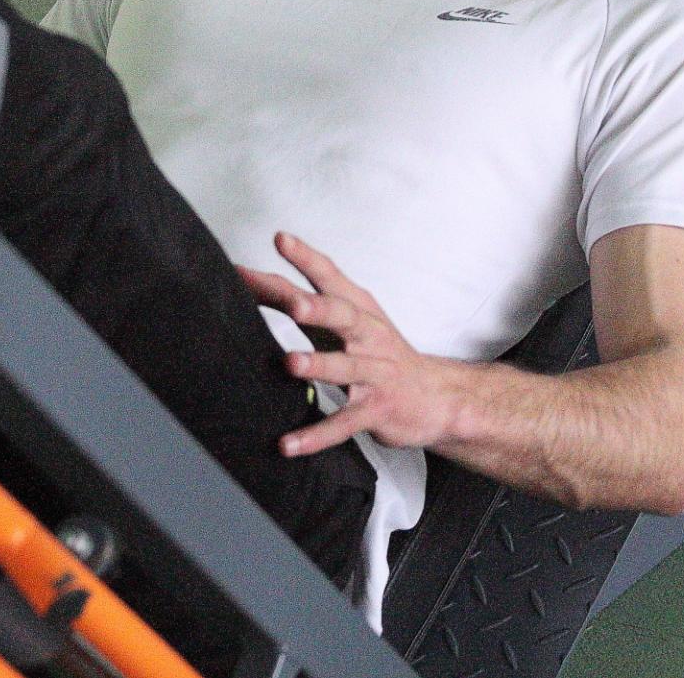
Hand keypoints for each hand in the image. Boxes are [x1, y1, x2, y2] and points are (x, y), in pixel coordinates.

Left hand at [236, 231, 464, 456]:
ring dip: (319, 364)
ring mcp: (374, 373)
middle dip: (319, 308)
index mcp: (358, 309)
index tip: (281, 240)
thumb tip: (248, 281)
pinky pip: (344, 423)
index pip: (330, 277)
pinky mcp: (376, 410)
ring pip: (346, 368)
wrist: (436, 396)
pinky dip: (316, 435)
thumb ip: (302, 300)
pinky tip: (289, 444)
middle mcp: (368, 335)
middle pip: (343, 316)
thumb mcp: (349, 320)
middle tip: (293, 304)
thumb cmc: (380, 352)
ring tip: (291, 364)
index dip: (306, 258)